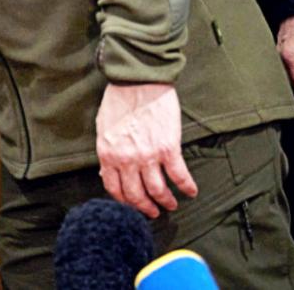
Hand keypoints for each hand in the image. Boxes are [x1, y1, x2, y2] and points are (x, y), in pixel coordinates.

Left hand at [95, 82, 197, 217]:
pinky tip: (191, 191)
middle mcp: (126, 159)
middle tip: (154, 212)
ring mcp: (148, 156)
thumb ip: (107, 152)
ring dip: (166, 201)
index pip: (114, 188)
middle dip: (146, 208)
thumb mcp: (103, 128)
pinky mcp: (168, 148)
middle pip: (136, 195)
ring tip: (170, 205)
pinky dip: (186, 186)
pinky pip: (179, 175)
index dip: (125, 202)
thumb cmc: (119, 100)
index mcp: (108, 154)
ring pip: (158, 190)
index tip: (133, 206)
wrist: (138, 81)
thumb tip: (108, 173)